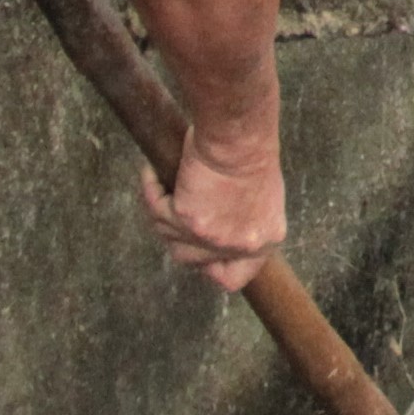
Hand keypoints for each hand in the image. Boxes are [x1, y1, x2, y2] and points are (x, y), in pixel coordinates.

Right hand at [139, 130, 285, 291]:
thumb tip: (217, 228)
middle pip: (193, 260)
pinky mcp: (187, 219)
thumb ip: (243, 220)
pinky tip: (150, 173)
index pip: (232, 278)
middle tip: (175, 212)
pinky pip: (156, 210)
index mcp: (263, 240)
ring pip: (169, 238)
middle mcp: (239, 245)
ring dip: (162, 214)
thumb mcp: (261, 196)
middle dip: (179, 237)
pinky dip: (151, 191)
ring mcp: (212, 236)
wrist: (240, 136)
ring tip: (162, 189)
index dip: (211, 267)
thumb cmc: (252, 153)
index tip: (201, 252)